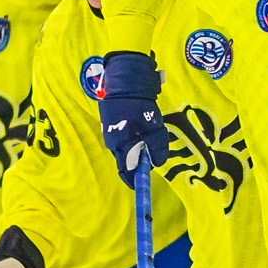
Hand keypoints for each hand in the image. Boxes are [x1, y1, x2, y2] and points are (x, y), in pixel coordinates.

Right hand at [97, 50, 170, 180]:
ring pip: (126, 149)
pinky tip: (142, 130)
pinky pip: (124, 138)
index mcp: (120, 146)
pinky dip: (134, 139)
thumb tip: (156, 163)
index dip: (133, 180)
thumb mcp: (154, 128)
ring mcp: (110, 132)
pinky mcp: (112, 124)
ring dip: (138, 149)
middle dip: (139, 162)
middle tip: (153, 156)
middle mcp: (113, 142)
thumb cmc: (139, 106)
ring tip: (150, 139)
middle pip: (127, 160)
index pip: (125, 171)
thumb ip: (156, 147)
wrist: (125, 81)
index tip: (140, 185)